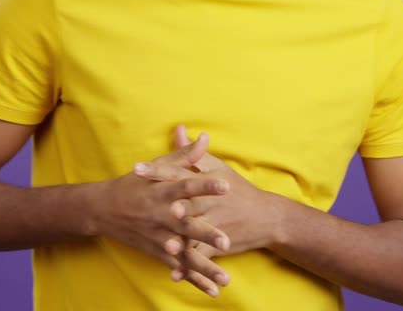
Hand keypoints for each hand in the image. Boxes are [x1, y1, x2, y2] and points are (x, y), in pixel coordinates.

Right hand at [89, 131, 233, 292]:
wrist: (102, 209)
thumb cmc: (134, 184)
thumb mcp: (157, 167)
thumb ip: (184, 155)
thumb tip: (205, 137)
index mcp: (162, 191)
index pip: (186, 186)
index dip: (205, 186)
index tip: (225, 185)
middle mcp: (160, 215)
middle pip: (186, 225)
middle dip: (205, 234)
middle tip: (227, 242)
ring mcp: (157, 236)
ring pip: (184, 253)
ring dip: (204, 266)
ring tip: (225, 278)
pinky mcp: (155, 251)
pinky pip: (176, 267)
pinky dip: (192, 278)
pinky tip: (211, 289)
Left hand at [133, 126, 285, 292]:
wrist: (266, 217)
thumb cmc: (237, 190)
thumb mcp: (216, 167)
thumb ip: (192, 152)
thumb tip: (179, 129)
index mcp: (206, 182)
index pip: (179, 173)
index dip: (158, 170)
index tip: (137, 168)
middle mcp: (209, 202)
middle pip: (187, 200)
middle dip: (169, 202)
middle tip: (150, 201)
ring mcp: (214, 224)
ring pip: (195, 232)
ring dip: (181, 237)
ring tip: (166, 243)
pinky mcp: (218, 245)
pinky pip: (201, 256)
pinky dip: (188, 267)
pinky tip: (173, 273)